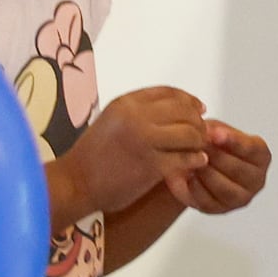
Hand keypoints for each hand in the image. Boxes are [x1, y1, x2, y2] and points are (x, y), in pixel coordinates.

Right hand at [55, 85, 210, 224]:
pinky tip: (196, 162)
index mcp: (126, 103)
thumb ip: (138, 113)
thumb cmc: (92, 155)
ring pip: (189, 133)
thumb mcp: (111, 120)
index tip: (198, 108)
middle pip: (183, 110)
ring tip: (199, 148)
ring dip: (199, 141)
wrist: (75, 183)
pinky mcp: (152, 166)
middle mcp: (136, 117)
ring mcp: (145, 141)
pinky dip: (196, 160)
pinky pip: (186, 158)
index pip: (168, 93)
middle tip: (202, 132)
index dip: (188, 99)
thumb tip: (173, 110)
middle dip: (197, 121)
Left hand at [167, 119, 270, 215]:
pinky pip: (210, 202)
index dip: (232, 141)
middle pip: (238, 170)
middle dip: (216, 157)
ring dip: (207, 174)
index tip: (215, 134)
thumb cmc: (212, 144)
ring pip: (226, 190)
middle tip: (198, 147)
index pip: (251, 149)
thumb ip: (215, 131)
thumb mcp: (215, 130)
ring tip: (193, 161)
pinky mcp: (221, 209)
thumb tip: (207, 132)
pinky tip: (189, 176)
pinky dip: (197, 189)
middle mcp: (256, 179)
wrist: (196, 163)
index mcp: (260, 155)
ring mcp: (241, 197)